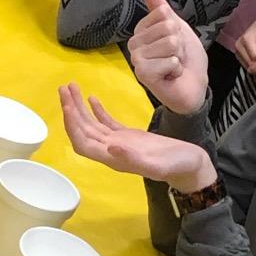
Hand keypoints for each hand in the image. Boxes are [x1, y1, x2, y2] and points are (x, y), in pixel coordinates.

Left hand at [59, 82, 213, 189]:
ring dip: (80, 107)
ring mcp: (120, 143)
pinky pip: (107, 123)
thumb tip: (110, 146)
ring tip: (71, 87)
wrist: (192, 167)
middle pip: (83, 131)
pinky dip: (97, 110)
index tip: (68, 106)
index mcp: (114, 158)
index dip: (72, 126)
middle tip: (64, 88)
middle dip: (71, 110)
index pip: (83, 143)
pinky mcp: (130, 136)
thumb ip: (134, 158)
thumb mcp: (158, 164)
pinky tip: (92, 98)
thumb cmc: (178, 166)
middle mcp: (112, 151)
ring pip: (93, 125)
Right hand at [130, 0, 209, 112]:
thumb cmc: (187, 60)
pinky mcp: (143, 74)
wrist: (194, 87)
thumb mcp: (179, 29)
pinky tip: (171, 76)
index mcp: (141, 31)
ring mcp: (136, 59)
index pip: (162, 13)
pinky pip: (170, 60)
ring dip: (179, 56)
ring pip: (170, 43)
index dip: (177, 28)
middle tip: (175, 57)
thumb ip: (162, 10)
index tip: (176, 43)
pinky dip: (177, 69)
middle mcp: (134, 44)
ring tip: (173, 66)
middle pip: (168, 27)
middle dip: (180, 44)